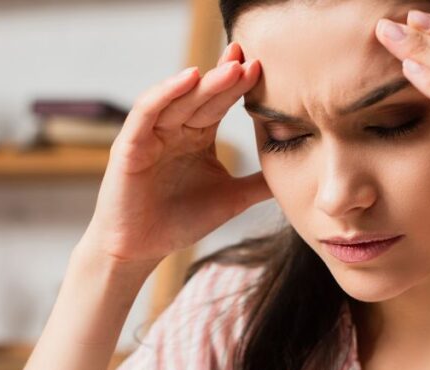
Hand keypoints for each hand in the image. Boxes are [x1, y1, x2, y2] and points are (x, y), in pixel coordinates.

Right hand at [84, 43, 271, 267]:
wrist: (139, 249)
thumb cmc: (179, 222)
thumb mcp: (231, 198)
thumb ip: (260, 183)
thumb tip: (299, 172)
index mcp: (198, 135)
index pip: (221, 102)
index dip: (240, 85)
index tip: (264, 68)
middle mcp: (175, 127)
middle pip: (204, 95)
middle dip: (228, 77)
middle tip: (252, 60)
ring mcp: (151, 132)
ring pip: (180, 98)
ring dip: (205, 82)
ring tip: (232, 67)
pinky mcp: (130, 142)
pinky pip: (147, 110)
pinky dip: (167, 92)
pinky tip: (189, 77)